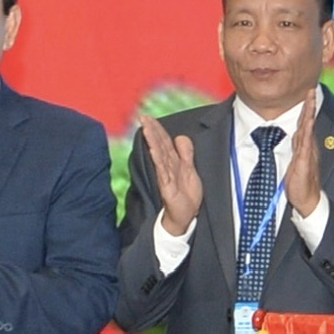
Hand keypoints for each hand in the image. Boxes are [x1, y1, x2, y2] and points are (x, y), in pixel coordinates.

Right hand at [139, 115, 202, 235]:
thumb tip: (180, 137)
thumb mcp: (190, 169)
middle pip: (159, 145)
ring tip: (146, 127)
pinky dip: (158, 159)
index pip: (164, 141)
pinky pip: (162, 171)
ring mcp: (166, 176)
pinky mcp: (167, 186)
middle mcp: (167, 167)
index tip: (149, 117)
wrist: (186, 216)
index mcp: (173, 162)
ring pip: (159, 155)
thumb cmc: (186, 195)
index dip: (157, 128)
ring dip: (153, 140)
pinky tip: (154, 149)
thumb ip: (186, 153)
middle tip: (143, 117)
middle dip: (152, 130)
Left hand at [283, 94, 322, 219]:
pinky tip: (307, 123)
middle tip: (312, 90)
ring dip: (309, 114)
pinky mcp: (304, 162)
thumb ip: (295, 150)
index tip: (309, 94)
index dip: (307, 109)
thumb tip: (293, 137)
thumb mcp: (296, 163)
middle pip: (309, 123)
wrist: (307, 200)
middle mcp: (308, 148)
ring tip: (311, 101)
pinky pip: (305, 144)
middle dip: (310, 106)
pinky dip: (306, 132)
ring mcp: (307, 154)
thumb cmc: (300, 184)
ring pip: (308, 130)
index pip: (306, 124)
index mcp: (305, 147)